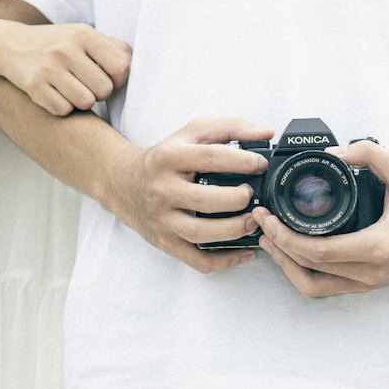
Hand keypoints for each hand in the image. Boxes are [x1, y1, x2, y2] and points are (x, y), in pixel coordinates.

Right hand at [0, 22, 131, 115]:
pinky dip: (63, 107)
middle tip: (87, 84)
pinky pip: (63, 110)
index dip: (118, 79)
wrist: (10, 44)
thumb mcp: (84, 36)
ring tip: (72, 89)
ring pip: (86, 103)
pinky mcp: (33, 86)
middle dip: (100, 93)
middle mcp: (66, 49)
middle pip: (104, 90)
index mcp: (84, 34)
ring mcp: (48, 68)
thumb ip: (112, 49)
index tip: (107, 77)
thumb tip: (134, 69)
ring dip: (82, 102)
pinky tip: (55, 94)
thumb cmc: (59, 44)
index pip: (121, 68)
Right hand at [109, 118, 274, 273]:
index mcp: (169, 157)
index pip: (212, 158)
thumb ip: (230, 128)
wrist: (122, 182)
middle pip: (207, 199)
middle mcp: (162, 189)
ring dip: (234, 230)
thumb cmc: (165, 157)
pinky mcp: (165, 241)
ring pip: (201, 233)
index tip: (261, 165)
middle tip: (252, 195)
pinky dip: (224, 261)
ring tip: (252, 221)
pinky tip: (244, 252)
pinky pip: (197, 260)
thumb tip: (266, 133)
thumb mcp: (191, 133)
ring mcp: (162, 219)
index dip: (244, 162)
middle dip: (239, 199)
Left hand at [251, 140, 388, 296]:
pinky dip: (301, 273)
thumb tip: (332, 153)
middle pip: (308, 269)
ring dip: (285, 266)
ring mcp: (367, 283)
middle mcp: (370, 272)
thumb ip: (369, 153)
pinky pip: (323, 288)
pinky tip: (289, 253)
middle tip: (260, 222)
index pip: (318, 252)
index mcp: (378, 247)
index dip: (285, 237)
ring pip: (312, 286)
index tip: (268, 217)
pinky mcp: (364, 285)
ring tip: (268, 240)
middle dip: (277, 247)